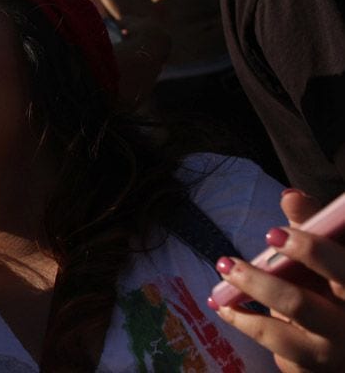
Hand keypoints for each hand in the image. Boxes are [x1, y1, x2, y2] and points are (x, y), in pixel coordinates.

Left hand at [210, 189, 344, 371]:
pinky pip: (271, 350)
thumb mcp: (333, 257)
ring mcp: (329, 353)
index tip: (272, 235)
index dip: (309, 251)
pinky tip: (226, 307)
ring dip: (241, 309)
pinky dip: (244, 324)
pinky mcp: (308, 369)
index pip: (341, 270)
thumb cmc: (338, 286)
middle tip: (227, 263)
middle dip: (259, 283)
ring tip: (220, 284)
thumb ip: (314, 227)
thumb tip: (290, 196)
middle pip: (299, 304)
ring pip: (278, 335)